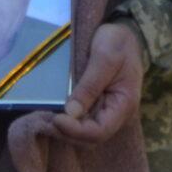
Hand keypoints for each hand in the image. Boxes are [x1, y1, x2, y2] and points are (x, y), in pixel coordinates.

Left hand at [50, 21, 145, 145]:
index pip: (100, 132)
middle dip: (68, 133)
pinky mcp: (97, 107)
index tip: (57, 118)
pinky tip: (53, 113)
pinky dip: (68, 122)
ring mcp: (107, 112)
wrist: (126, 33)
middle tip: (45, 120)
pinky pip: (82, 122)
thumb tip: (71, 112)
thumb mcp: (105, 58)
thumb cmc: (118, 42)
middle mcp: (117, 114)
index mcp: (124, 104)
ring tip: (46, 118)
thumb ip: (89, 86)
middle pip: (91, 138)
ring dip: (65, 130)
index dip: (76, 131)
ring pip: (85, 134)